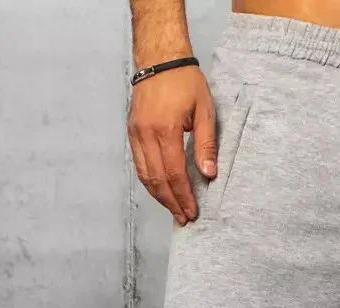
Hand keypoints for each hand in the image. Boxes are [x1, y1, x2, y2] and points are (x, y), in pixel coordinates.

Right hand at [127, 65, 216, 224]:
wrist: (160, 58)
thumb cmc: (186, 81)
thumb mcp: (204, 111)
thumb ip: (206, 145)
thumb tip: (208, 174)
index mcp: (165, 130)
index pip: (174, 173)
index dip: (183, 196)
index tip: (192, 211)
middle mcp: (146, 134)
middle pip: (157, 180)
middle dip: (171, 202)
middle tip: (183, 218)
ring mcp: (136, 134)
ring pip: (144, 175)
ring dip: (159, 196)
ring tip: (173, 209)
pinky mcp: (132, 132)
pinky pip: (139, 164)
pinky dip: (149, 181)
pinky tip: (161, 190)